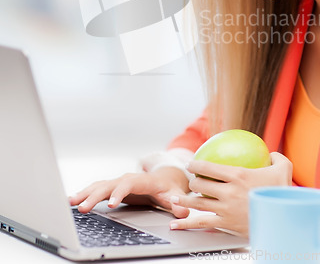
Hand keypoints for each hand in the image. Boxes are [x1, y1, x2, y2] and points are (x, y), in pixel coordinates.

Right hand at [68, 167, 189, 218]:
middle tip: (83, 208)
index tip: (111, 204)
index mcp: (142, 180)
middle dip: (95, 196)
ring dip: (85, 193)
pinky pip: (97, 189)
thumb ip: (179, 202)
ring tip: (70, 203)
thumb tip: (182, 208)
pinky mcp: (113, 187)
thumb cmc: (169, 188)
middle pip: (109, 185)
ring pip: (100, 186)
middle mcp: (128, 179)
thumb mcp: (175, 194)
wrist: (164, 178)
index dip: (119, 193)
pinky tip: (72, 201)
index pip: (129, 184)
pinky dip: (85, 194)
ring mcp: (118, 182)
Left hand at [168, 152, 291, 235]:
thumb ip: (276, 158)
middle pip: (200, 184)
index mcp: (238, 175)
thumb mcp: (283, 169)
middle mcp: (228, 191)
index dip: (196, 164)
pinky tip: (175, 225)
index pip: (209, 167)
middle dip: (192, 181)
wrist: (284, 221)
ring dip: (184, 200)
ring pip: (197, 202)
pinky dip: (186, 224)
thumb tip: (271, 152)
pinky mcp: (225, 224)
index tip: (190, 163)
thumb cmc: (283, 195)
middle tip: (191, 180)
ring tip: (175, 199)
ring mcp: (225, 208)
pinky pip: (202, 223)